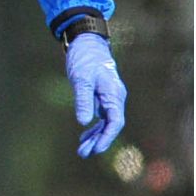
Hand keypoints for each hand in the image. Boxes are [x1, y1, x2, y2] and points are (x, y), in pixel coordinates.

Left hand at [65, 32, 125, 156]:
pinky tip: (85, 135)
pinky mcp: (101, 96)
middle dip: (98, 141)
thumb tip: (83, 122)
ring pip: (105, 122)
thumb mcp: (81, 79)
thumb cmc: (84, 58)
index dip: (107, 137)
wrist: (86, 42)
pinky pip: (100, 116)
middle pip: (110, 125)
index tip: (97, 149)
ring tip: (82, 150)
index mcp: (114, 94)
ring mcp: (109, 97)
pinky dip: (93, 126)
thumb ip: (83, 100)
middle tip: (83, 154)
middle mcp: (115, 98)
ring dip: (94, 136)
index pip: (115, 121)